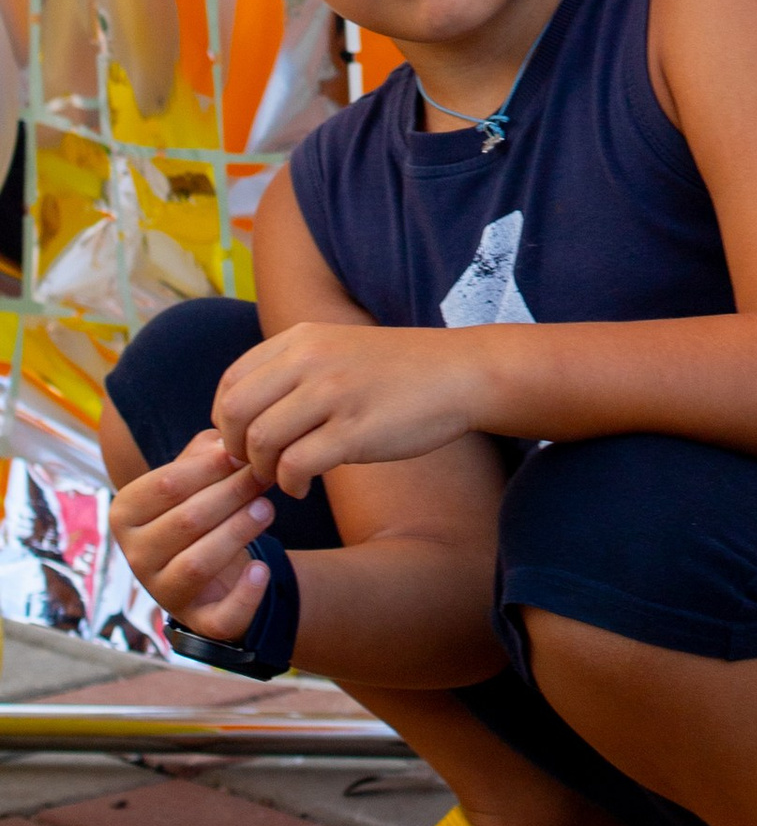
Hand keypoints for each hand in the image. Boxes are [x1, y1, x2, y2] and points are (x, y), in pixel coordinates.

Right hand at [108, 429, 278, 640]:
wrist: (215, 566)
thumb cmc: (201, 506)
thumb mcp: (196, 474)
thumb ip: (206, 452)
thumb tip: (227, 443)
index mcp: (125, 514)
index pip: (165, 485)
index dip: (209, 466)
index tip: (244, 451)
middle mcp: (135, 556)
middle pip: (186, 521)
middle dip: (231, 494)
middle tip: (265, 477)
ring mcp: (162, 592)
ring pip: (197, 564)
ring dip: (237, 532)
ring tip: (267, 509)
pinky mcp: (197, 621)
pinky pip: (218, 616)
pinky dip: (244, 596)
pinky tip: (262, 570)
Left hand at [210, 321, 489, 495]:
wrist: (462, 374)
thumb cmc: (399, 370)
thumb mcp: (338, 348)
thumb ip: (292, 371)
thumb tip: (243, 416)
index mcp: (303, 339)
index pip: (232, 381)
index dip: (226, 421)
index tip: (246, 442)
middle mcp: (311, 360)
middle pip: (235, 412)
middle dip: (236, 448)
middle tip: (259, 465)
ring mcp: (333, 394)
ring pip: (260, 441)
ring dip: (263, 470)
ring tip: (283, 477)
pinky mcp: (354, 431)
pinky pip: (295, 465)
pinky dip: (289, 484)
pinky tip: (304, 486)